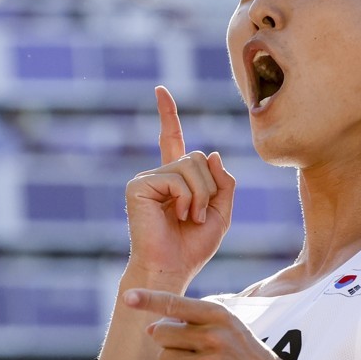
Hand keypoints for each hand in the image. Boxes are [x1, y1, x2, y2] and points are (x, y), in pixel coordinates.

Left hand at [123, 288, 291, 359]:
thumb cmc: (246, 356)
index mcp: (219, 315)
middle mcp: (214, 337)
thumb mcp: (228, 327)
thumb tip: (150, 329)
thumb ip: (191, 322)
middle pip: (161, 334)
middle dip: (167, 343)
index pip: (175, 304)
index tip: (127, 297)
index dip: (148, 300)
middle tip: (190, 352)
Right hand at [124, 86, 235, 289]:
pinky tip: (178, 215)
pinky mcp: (137, 186)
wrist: (172, 269)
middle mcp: (158, 175)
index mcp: (174, 179)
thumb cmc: (193, 246)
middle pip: (197, 156)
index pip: (171, 140)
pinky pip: (177, 178)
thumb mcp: (221, 212)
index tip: (161, 91)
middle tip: (198, 214)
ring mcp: (146, 179)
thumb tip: (212, 154)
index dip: (168, 115)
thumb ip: (223, 182)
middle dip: (209, 187)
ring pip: (190, 165)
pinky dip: (187, 198)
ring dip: (200, 195)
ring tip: (189, 217)